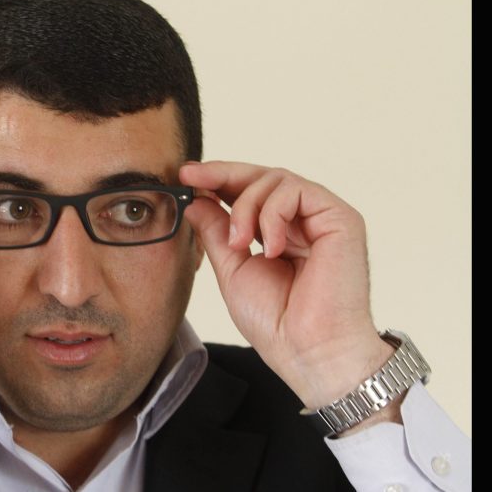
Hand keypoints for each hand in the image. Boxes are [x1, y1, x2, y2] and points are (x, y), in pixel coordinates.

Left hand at [180, 161, 393, 409]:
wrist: (308, 351)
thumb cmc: (276, 322)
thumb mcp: (232, 269)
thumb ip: (217, 232)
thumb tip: (196, 200)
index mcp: (279, 233)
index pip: (249, 193)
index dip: (218, 179)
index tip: (185, 175)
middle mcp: (303, 222)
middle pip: (263, 177)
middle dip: (223, 174)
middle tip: (192, 176)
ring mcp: (323, 218)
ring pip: (277, 180)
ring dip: (246, 205)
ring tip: (238, 242)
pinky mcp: (341, 219)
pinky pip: (297, 191)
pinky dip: (272, 214)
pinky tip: (268, 248)